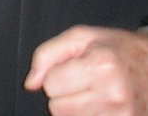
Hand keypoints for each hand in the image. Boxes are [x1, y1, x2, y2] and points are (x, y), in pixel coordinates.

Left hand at [25, 25, 147, 114]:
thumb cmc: (116, 50)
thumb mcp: (80, 38)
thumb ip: (46, 55)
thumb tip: (30, 84)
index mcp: (101, 66)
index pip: (50, 85)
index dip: (56, 75)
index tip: (73, 68)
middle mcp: (114, 94)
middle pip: (57, 108)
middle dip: (63, 94)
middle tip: (82, 82)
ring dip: (74, 109)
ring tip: (92, 93)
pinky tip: (98, 105)